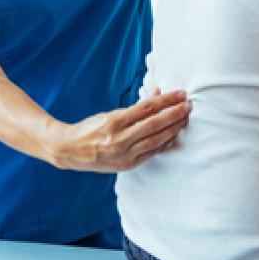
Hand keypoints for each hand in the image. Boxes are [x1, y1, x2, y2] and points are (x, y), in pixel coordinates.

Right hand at [48, 88, 190, 171]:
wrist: (70, 151)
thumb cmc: (91, 128)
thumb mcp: (110, 114)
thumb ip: (135, 107)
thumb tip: (158, 94)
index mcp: (114, 122)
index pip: (147, 108)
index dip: (167, 100)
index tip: (180, 94)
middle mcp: (120, 139)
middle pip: (155, 124)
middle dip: (175, 114)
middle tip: (189, 105)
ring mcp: (124, 154)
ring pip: (156, 140)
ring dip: (174, 129)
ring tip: (185, 119)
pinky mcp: (127, 165)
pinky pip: (151, 153)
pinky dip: (164, 143)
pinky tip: (173, 135)